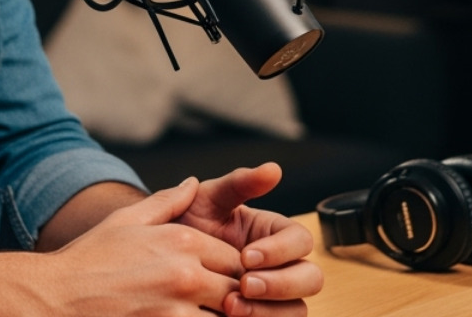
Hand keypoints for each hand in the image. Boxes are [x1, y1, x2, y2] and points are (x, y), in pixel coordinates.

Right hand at [43, 176, 244, 315]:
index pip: (236, 260)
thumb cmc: (88, 260)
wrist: (53, 300)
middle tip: (218, 302)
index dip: (234, 273)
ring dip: (218, 316)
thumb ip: (167, 203)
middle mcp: (186, 275)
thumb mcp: (125, 221)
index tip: (223, 282)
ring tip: (201, 311)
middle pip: (238, 292)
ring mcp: (176, 312)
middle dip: (232, 299)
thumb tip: (192, 184)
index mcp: (182, 242)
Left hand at [176, 163, 323, 316]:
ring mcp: (275, 297)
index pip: (301, 241)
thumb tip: (273, 169)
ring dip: (269, 311)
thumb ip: (239, 183)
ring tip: (230, 307)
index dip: (280, 251)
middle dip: (281, 284)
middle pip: (311, 279)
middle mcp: (282, 266)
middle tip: (244, 285)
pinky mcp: (261, 314)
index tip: (246, 256)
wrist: (161, 260)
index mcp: (276, 233)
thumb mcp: (209, 199)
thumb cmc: (187, 224)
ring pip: (297, 310)